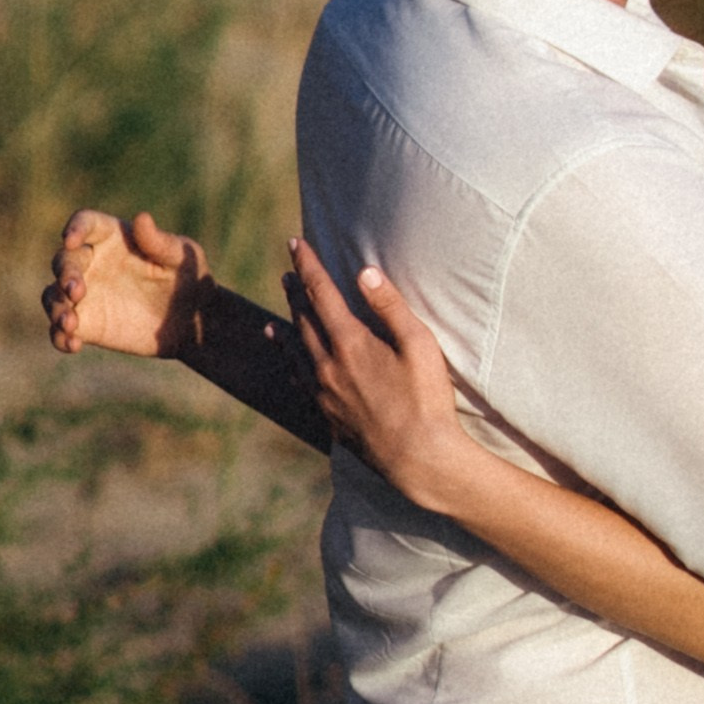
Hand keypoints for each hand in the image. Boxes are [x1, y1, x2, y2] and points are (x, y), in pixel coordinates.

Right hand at [43, 207, 209, 359]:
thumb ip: (161, 242)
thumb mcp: (183, 258)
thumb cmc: (190, 278)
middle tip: (76, 292)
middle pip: (64, 261)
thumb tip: (141, 219)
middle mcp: (92, 263)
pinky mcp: (88, 324)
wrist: (195, 320)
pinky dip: (60, 337)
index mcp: (113, 238)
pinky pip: (62, 330)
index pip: (85, 223)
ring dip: (56, 308)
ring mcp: (86, 295)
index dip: (75, 228)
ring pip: (54, 296)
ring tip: (70, 324)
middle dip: (65, 274)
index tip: (71, 240)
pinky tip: (72, 344)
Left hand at [285, 235, 469, 508]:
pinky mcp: (329, 415)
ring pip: (296, 351)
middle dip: (296, 293)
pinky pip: (301, 381)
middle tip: (288, 274)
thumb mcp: (419, 346)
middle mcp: (328, 365)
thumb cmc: (427, 400)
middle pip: (304, 319)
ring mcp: (324, 393)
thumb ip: (390, 307)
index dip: (307, 266)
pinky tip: (291, 362)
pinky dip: (291, 363)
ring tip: (276, 317)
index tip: (295, 243)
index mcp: (350, 342)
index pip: (321, 293)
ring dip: (287, 328)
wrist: (418, 460)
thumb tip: (365, 272)